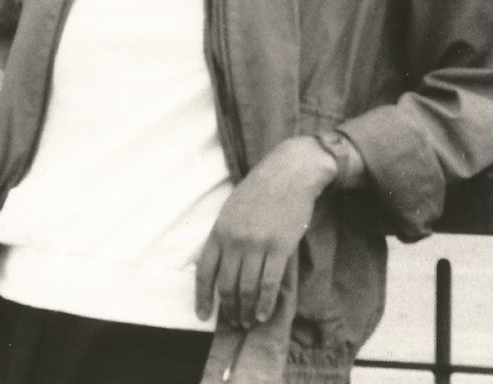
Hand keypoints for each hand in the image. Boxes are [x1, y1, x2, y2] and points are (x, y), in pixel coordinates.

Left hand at [195, 136, 336, 328]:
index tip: (203, 316)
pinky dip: (266, 304)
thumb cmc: (261, 189)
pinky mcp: (280, 248)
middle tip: (234, 321)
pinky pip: (270, 284)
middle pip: (226, 286)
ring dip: (247, 311)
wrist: (290, 172)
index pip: (204, 272)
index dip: (202, 298)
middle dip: (229, 309)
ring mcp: (257, 244)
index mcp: (219, 229)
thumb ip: (225, 236)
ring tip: (249, 321)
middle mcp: (235, 239)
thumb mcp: (232, 208)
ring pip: (247, 289)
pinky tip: (264, 314)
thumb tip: (220, 267)